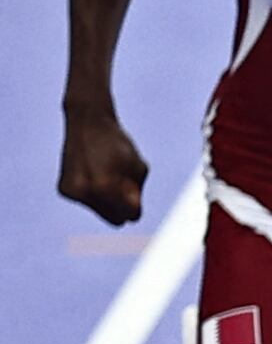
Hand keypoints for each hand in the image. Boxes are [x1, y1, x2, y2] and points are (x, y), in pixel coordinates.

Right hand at [58, 105, 145, 226]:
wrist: (87, 124)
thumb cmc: (117, 144)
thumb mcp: (136, 166)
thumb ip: (136, 192)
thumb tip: (133, 218)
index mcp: (106, 186)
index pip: (129, 216)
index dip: (135, 207)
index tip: (134, 196)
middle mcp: (86, 192)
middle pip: (114, 220)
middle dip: (121, 209)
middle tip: (123, 188)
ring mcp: (72, 192)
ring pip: (100, 211)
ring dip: (107, 200)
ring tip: (105, 174)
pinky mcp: (63, 190)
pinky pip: (87, 202)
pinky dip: (92, 193)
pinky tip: (92, 172)